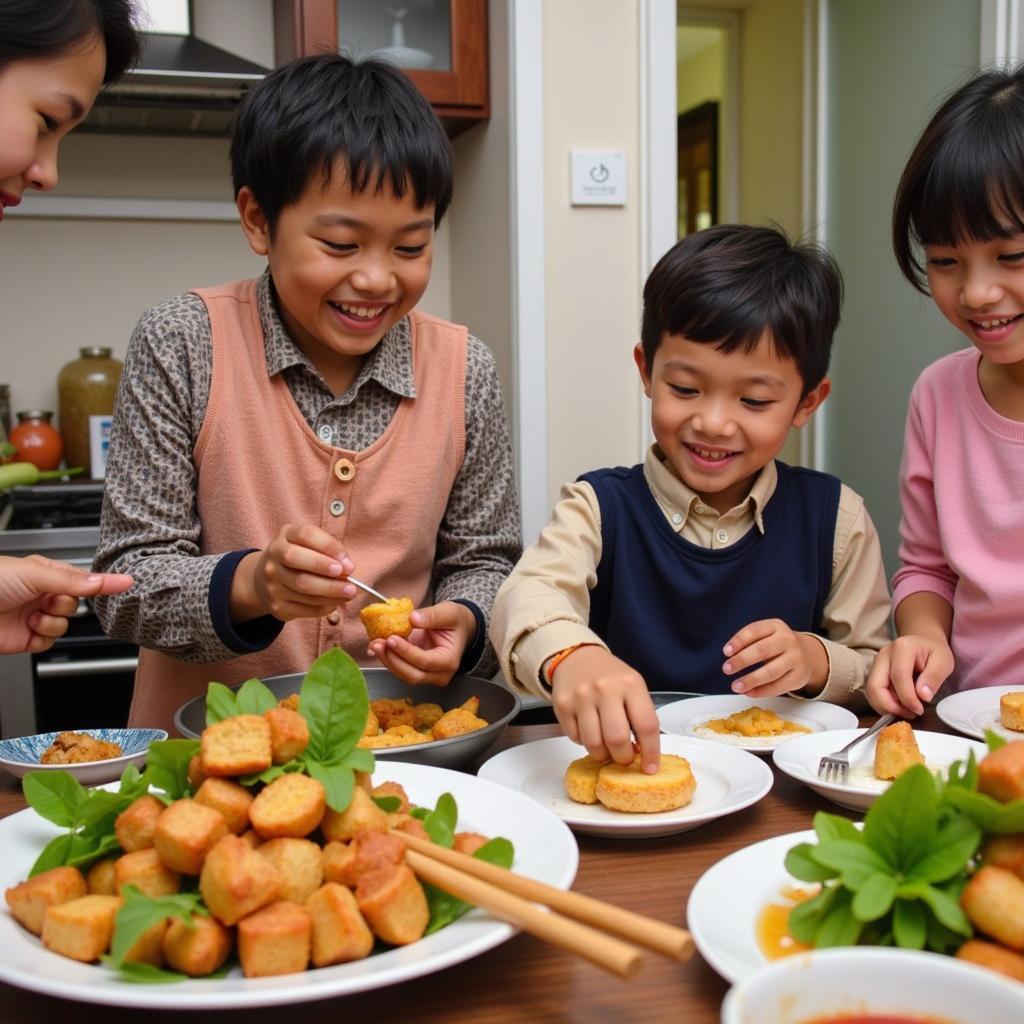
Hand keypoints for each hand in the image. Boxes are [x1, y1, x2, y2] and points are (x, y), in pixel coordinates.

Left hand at [0, 554, 132, 653]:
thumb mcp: (34, 573)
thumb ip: (72, 579)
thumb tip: (104, 580)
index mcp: (43, 572)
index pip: (81, 578)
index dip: (100, 583)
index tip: (127, 582)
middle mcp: (40, 593)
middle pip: (75, 603)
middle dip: (64, 604)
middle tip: (48, 600)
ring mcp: (33, 616)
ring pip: (64, 624)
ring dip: (51, 622)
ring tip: (32, 616)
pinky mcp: (27, 638)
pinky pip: (50, 641)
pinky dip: (42, 637)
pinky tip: (28, 629)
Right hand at [232, 523, 356, 622]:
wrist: (267, 580)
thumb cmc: (300, 558)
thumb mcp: (311, 544)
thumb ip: (329, 550)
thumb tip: (348, 566)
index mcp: (286, 535)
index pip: (306, 534)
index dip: (328, 546)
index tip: (348, 562)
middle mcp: (274, 556)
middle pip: (296, 559)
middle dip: (324, 568)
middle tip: (349, 579)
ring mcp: (272, 582)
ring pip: (303, 587)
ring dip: (331, 591)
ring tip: (350, 593)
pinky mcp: (277, 604)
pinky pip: (304, 607)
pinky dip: (324, 606)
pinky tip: (335, 603)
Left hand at [367, 601, 476, 684]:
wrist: (458, 628)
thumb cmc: (455, 620)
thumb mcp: (448, 612)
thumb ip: (432, 616)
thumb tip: (412, 618)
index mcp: (450, 661)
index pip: (426, 662)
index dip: (407, 652)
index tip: (392, 638)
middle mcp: (439, 674)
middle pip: (413, 674)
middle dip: (393, 660)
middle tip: (378, 643)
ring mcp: (427, 675)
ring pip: (403, 674)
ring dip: (387, 660)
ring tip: (375, 643)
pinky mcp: (416, 671)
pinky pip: (399, 668)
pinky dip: (387, 658)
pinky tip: (377, 646)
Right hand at [549, 646, 660, 772]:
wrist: (577, 657)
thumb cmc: (610, 676)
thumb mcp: (633, 686)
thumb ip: (641, 715)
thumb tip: (644, 753)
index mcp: (631, 684)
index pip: (646, 726)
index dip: (651, 753)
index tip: (650, 768)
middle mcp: (606, 689)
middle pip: (617, 740)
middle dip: (623, 758)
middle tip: (624, 758)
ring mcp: (582, 697)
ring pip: (594, 744)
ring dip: (603, 755)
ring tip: (607, 749)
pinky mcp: (562, 705)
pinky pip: (575, 738)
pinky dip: (584, 743)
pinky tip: (590, 731)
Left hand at [722, 618, 827, 697]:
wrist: (807, 654)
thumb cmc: (778, 645)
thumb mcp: (766, 635)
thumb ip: (749, 642)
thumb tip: (730, 656)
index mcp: (776, 626)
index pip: (754, 630)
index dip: (738, 641)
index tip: (726, 652)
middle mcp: (788, 640)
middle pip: (762, 650)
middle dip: (742, 660)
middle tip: (727, 668)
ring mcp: (796, 658)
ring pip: (771, 672)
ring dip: (750, 680)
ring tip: (736, 686)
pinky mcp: (799, 676)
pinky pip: (778, 686)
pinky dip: (761, 691)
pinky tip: (749, 692)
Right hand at [865, 635, 953, 716]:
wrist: (923, 641)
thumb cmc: (934, 651)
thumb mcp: (944, 662)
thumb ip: (934, 677)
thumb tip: (923, 696)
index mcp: (902, 648)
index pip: (898, 677)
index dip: (907, 698)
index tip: (919, 710)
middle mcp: (884, 654)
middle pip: (875, 685)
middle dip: (890, 706)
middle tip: (909, 714)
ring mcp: (876, 663)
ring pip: (871, 691)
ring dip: (886, 707)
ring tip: (906, 711)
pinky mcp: (874, 672)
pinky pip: (873, 692)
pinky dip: (885, 703)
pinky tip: (900, 705)